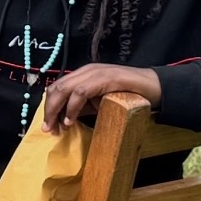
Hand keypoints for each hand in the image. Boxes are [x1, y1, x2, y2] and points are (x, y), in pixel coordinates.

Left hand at [42, 63, 160, 131]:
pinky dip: (72, 107)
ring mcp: (95, 73)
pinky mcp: (105, 78)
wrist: (153, 87)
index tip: (47, 125)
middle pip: (56, 88)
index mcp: (83, 75)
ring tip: (57, 127)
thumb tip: (62, 119)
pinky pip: (81, 92)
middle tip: (48, 129)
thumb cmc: (127, 95)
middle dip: (48, 110)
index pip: (57, 88)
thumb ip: (82, 107)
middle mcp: (86, 71)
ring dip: (56, 110)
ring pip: (64, 89)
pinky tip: (71, 120)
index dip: (48, 106)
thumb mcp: (98, 103)